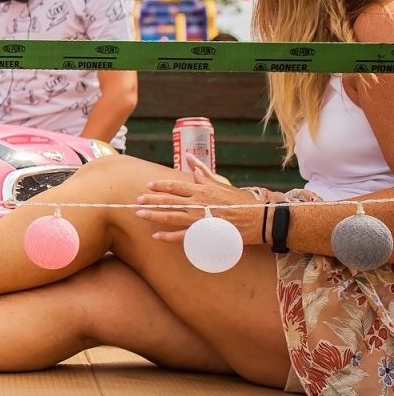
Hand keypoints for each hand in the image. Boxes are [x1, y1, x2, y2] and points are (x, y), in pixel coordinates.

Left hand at [135, 159, 263, 243]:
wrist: (259, 219)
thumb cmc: (241, 200)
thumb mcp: (222, 183)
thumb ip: (203, 171)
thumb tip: (191, 158)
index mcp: (202, 189)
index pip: (175, 186)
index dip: (160, 185)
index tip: (148, 185)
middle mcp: (198, 203)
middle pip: (169, 200)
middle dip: (151, 200)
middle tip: (138, 200)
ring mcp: (200, 219)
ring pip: (171, 216)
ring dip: (153, 215)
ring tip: (140, 214)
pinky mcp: (204, 233)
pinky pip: (182, 236)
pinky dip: (168, 237)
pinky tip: (156, 236)